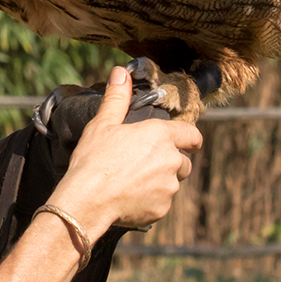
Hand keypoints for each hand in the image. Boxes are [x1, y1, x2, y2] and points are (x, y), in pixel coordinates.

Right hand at [46, 64, 203, 235]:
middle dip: (169, 163)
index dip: (190, 139)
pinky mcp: (162, 209)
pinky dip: (150, 201)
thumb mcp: (102, 124)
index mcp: (160, 135)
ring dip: (160, 182)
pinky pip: (161, 203)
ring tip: (132, 181)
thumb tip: (120, 72)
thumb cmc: (94, 159)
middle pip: (183, 162)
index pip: (192, 135)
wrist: (88, 200)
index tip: (187, 142)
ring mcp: (168, 187)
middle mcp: (171, 160)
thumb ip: (117, 98)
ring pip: (172, 184)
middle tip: (142, 164)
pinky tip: (129, 197)